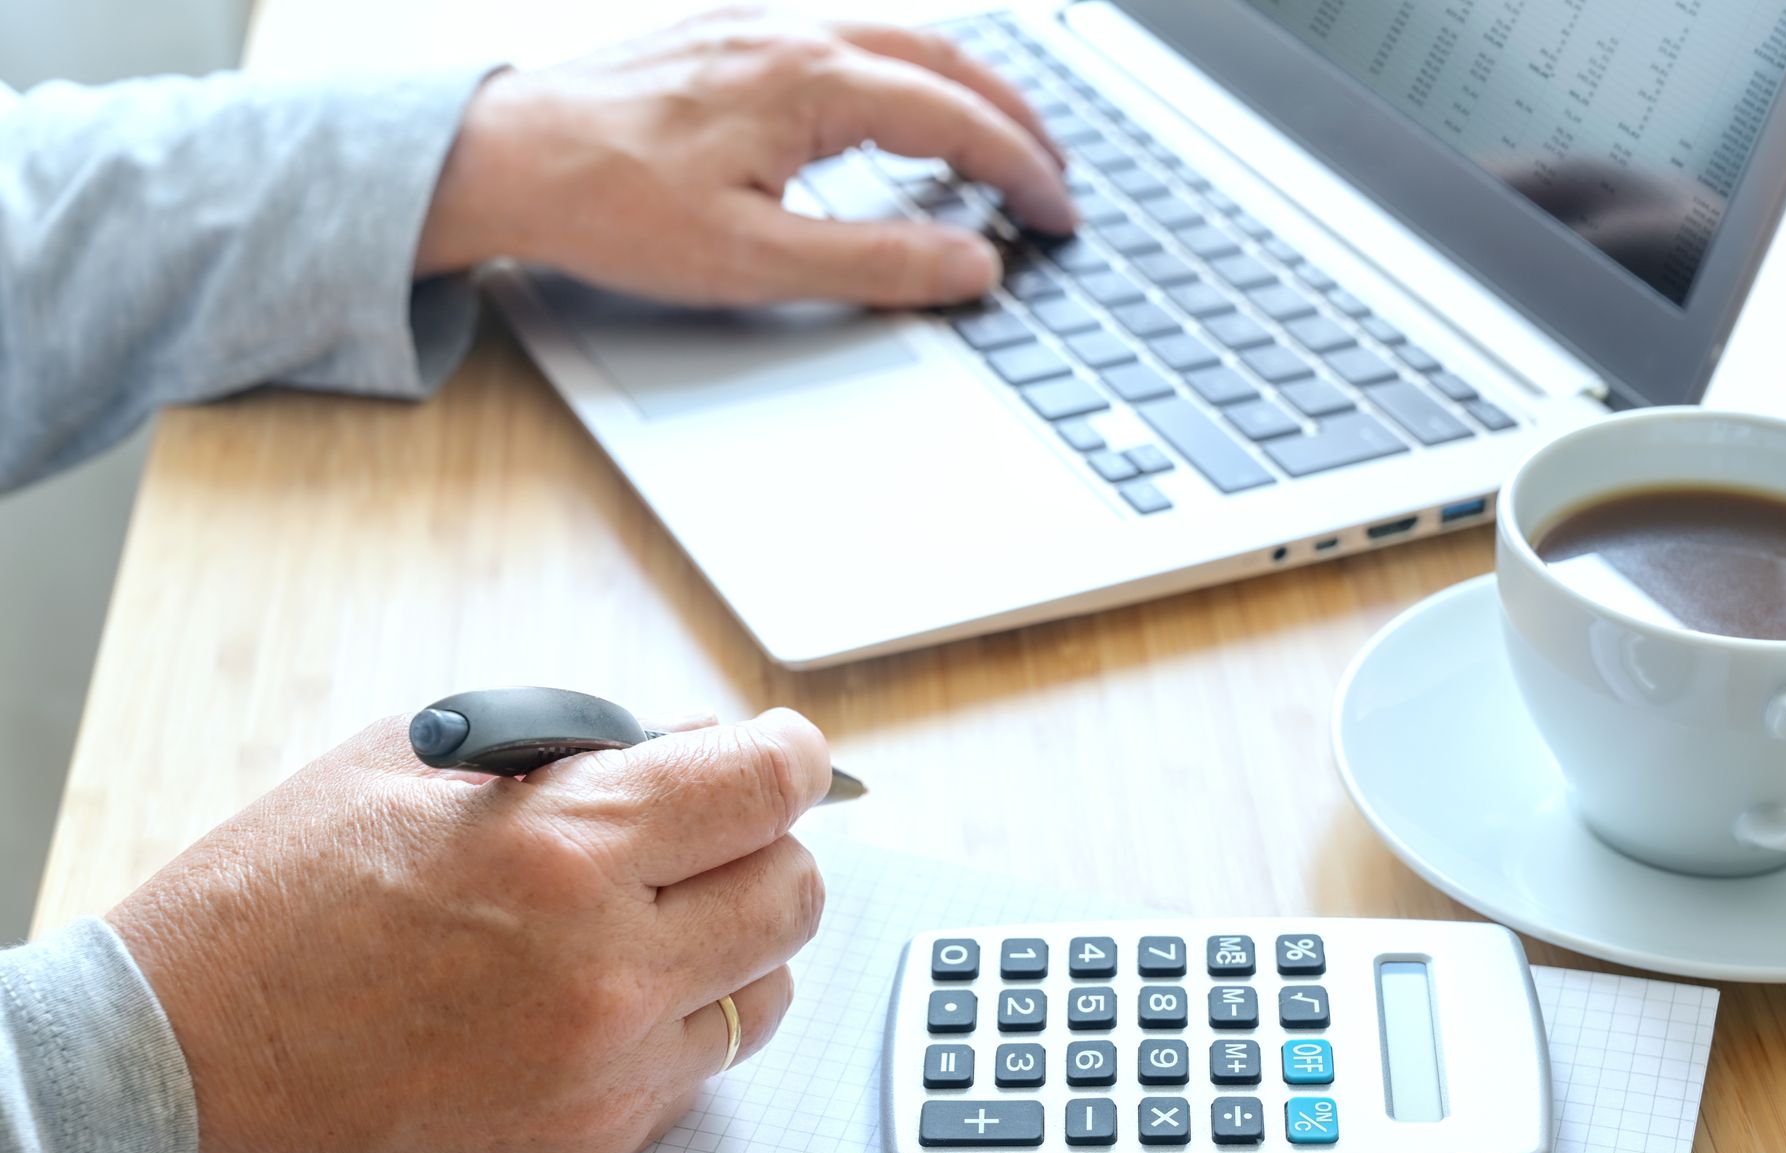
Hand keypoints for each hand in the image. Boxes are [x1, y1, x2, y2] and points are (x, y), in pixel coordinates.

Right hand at [107, 708, 829, 1152]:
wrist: (185, 1068)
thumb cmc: (283, 896)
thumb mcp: (424, 762)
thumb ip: (585, 744)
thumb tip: (701, 745)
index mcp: (567, 845)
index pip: (769, 785)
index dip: (788, 755)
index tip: (780, 754)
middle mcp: (608, 965)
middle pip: (795, 889)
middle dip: (764, 844)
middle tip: (707, 833)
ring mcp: (607, 1069)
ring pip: (768, 986)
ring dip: (730, 938)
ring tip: (645, 917)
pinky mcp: (592, 1142)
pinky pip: (702, 1065)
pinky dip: (676, 1018)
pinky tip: (597, 991)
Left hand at [415, 6, 1076, 306]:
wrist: (500, 158)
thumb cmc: (608, 206)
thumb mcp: (754, 260)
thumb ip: (877, 263)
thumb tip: (972, 266)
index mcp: (811, 81)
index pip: (958, 120)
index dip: (1023, 172)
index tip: (1059, 216)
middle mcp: (794, 33)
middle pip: (946, 62)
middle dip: (1016, 121)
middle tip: (1055, 177)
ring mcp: (759, 28)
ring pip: (900, 41)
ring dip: (965, 91)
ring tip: (1001, 142)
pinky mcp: (729, 39)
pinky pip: (849, 39)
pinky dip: (906, 75)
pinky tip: (901, 110)